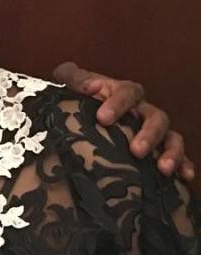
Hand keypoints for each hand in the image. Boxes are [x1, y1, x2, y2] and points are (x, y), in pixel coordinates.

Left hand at [53, 62, 191, 180]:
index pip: (127, 92)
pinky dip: (184, 165)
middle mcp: (142, 110)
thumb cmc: (78, 99)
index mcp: (123, 93)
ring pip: (171, 136)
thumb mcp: (70, 84)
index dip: (118, 103)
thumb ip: (74, 78)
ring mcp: (154, 130)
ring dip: (171, 151)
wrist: (80, 117)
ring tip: (163, 168)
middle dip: (148, 134)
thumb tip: (92, 86)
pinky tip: (183, 176)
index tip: (102, 118)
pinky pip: (179, 155)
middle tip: (136, 150)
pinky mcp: (159, 149)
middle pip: (155, 117)